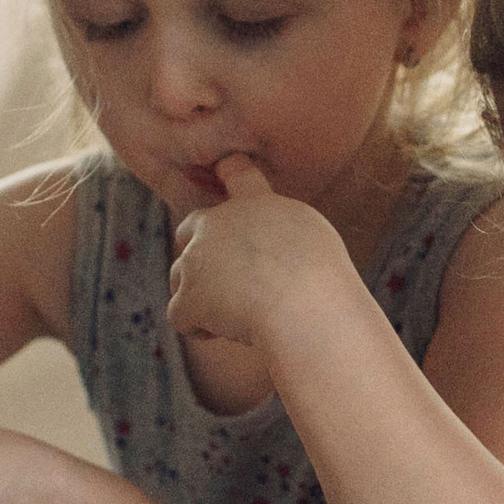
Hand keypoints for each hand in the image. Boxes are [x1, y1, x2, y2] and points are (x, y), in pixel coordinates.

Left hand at [168, 156, 357, 350]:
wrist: (307, 307)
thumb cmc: (324, 279)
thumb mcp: (312, 237)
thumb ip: (280, 232)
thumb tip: (264, 251)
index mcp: (255, 203)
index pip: (235, 170)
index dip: (227, 172)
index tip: (222, 170)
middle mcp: (218, 223)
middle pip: (189, 228)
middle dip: (199, 252)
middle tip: (228, 280)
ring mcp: (196, 259)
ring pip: (180, 277)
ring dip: (201, 295)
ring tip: (237, 315)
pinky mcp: (187, 297)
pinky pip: (180, 316)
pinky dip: (199, 328)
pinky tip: (226, 333)